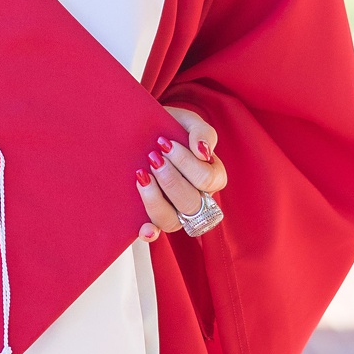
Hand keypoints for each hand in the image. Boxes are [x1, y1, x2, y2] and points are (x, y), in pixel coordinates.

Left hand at [135, 106, 226, 242]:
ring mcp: (177, 211)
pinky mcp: (156, 215)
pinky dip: (150, 232)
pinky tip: (143, 228)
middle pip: (191, 203)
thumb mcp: (189, 121)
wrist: (145, 127)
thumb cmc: (172, 126)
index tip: (164, 142)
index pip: (207, 179)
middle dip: (170, 179)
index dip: (185, 162)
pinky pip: (156, 231)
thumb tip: (203, 153)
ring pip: (173, 221)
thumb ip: (202, 132)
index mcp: (212, 177)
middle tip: (153, 156)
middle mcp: (198, 199)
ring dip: (155, 199)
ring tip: (142, 175)